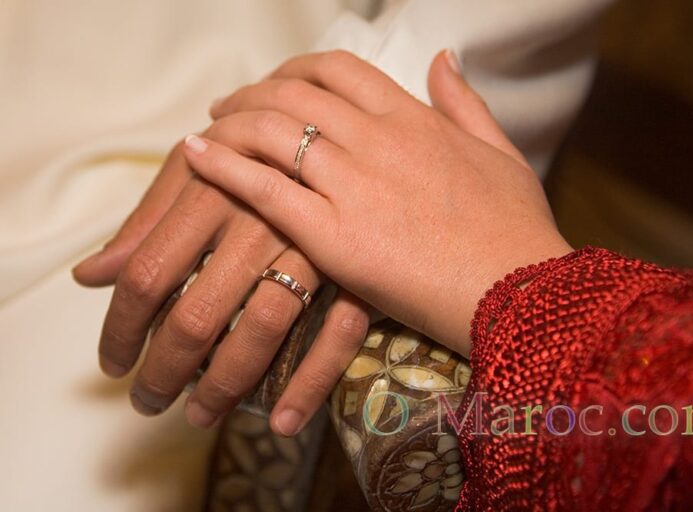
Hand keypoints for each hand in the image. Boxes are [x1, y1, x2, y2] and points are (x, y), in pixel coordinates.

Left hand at [72, 112, 368, 436]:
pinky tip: (283, 421)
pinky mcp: (358, 266)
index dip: (120, 329)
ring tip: (199, 414)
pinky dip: (309, 383)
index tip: (113, 364)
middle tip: (148, 401)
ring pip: (262, 327)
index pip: (146, 272)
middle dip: (163, 371)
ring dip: (224, 385)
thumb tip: (89, 277)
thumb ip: (147, 222)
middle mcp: (258, 215)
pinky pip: (337, 332)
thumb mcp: (198, 169)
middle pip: (197, 312)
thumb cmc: (259, 152)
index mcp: (210, 186)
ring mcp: (312, 243)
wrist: (350, 136)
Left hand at [184, 49, 572, 356]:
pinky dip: (223, 166)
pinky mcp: (334, 236)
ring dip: (229, 123)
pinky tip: (195, 156)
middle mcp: (377, 140)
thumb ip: (465, 102)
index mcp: (415, 119)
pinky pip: (265, 188)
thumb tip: (442, 57)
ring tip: (206, 132)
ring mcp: (353, 185)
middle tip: (228, 108)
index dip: (298, 68)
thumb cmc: (516, 228)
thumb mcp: (501, 152)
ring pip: (271, 131)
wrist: (518, 291)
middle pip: (294, 93)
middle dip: (252, 92)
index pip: (340, 70)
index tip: (278, 83)